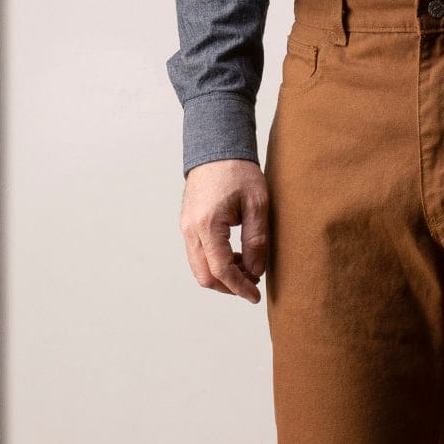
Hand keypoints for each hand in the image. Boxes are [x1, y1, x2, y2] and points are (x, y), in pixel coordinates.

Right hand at [179, 158, 268, 303]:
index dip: (239, 288)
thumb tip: (255, 272)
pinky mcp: (187, 225)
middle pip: (205, 276)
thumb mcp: (257, 205)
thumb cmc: (239, 172)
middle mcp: (191, 229)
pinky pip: (198, 255)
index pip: (221, 271)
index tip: (255, 296)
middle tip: (252, 284)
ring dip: (222, 276)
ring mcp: (186, 227)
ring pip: (199, 268)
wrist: (217, 147)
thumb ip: (257, 241)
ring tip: (247, 268)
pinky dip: (215, 263)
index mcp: (207, 225)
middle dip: (229, 287)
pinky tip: (235, 256)